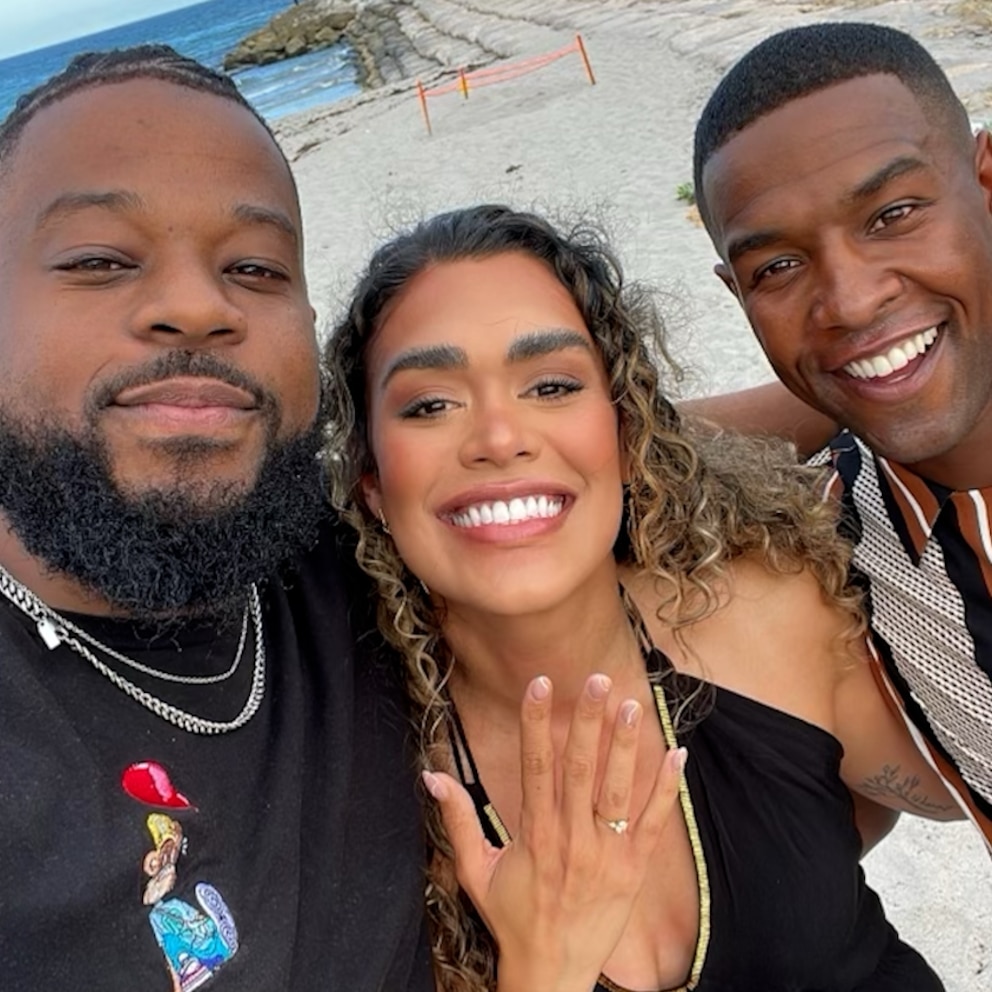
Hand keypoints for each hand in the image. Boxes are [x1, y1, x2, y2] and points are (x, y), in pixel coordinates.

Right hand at [423, 674, 686, 991]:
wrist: (551, 972)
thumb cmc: (511, 918)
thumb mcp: (475, 870)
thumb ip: (458, 819)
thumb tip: (431, 775)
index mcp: (533, 834)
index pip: (535, 765)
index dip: (536, 721)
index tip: (540, 684)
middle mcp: (571, 839)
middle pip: (578, 768)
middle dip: (586, 721)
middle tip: (595, 679)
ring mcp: (606, 855)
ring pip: (618, 790)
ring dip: (625, 745)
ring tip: (631, 705)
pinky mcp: (633, 871)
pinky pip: (653, 824)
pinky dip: (666, 788)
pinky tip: (676, 752)